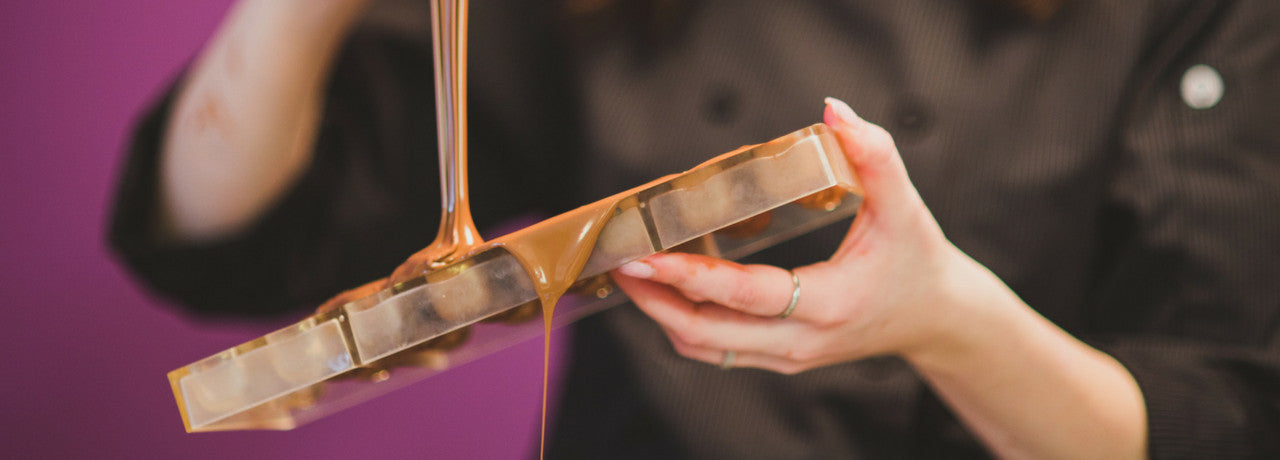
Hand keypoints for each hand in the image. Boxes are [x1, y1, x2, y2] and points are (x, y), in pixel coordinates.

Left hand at [611, 97, 1007, 372]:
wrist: (935, 318)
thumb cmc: (916, 259)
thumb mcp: (904, 205)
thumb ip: (874, 155)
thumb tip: (833, 109)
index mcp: (827, 303)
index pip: (743, 295)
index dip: (688, 278)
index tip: (642, 258)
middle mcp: (800, 341)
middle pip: (706, 334)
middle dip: (654, 300)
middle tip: (618, 263)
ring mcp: (787, 357)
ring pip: (705, 349)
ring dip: (663, 315)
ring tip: (633, 276)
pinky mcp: (780, 360)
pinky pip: (718, 351)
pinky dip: (685, 324)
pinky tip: (668, 291)